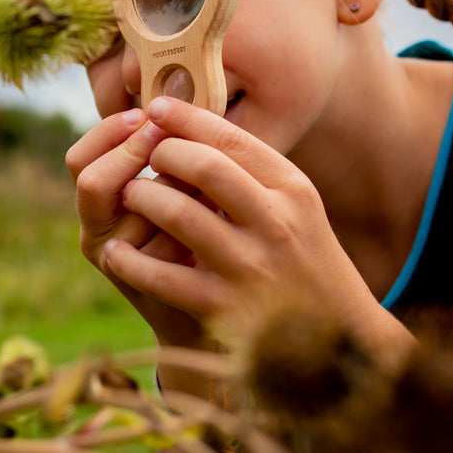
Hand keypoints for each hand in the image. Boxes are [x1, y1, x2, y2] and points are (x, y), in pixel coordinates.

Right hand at [66, 107, 215, 350]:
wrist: (217, 300)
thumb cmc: (201, 228)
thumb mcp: (180, 184)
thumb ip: (170, 151)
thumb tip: (177, 103)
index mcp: (98, 200)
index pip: (79, 159)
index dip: (109, 133)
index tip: (146, 114)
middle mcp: (96, 232)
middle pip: (91, 182)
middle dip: (132, 155)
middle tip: (167, 139)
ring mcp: (116, 262)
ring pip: (133, 211)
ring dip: (172, 189)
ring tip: (205, 183)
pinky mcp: (146, 286)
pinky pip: (164, 248)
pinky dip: (192, 227)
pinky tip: (216, 221)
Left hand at [107, 97, 407, 352]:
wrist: (333, 345)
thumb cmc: (303, 263)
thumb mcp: (296, 210)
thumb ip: (254, 172)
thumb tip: (191, 126)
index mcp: (294, 192)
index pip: (234, 140)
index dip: (187, 119)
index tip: (156, 108)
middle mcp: (276, 225)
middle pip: (206, 167)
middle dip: (164, 153)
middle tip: (145, 155)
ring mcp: (249, 268)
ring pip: (179, 213)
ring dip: (143, 197)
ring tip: (131, 196)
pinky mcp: (222, 308)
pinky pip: (161, 276)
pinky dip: (131, 260)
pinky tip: (118, 252)